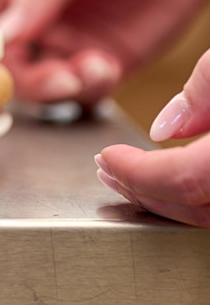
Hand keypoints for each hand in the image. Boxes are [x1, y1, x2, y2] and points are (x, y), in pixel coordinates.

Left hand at [96, 48, 209, 225]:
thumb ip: (203, 89)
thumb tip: (163, 129)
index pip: (185, 178)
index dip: (137, 172)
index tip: (107, 156)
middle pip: (194, 206)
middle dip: (141, 190)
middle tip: (104, 169)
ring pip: (208, 215)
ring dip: (163, 199)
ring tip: (125, 178)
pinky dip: (190, 199)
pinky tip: (166, 181)